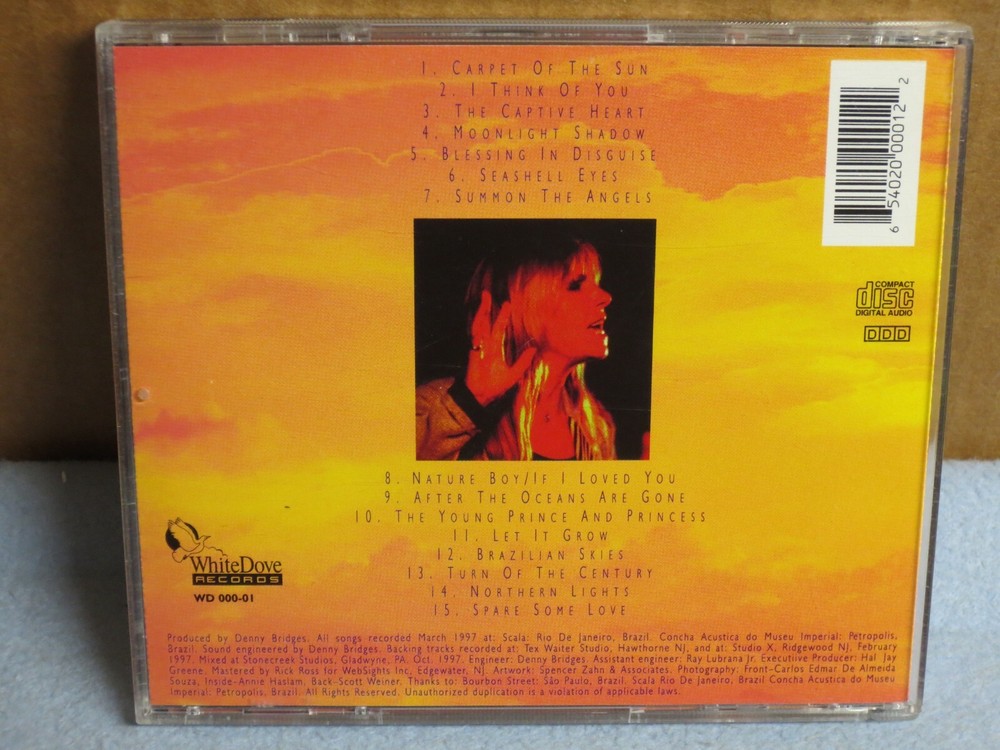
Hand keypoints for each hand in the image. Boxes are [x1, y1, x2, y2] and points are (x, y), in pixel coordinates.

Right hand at [465, 291, 536, 405]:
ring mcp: (478, 348)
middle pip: (485, 322)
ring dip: (480, 313)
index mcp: (494, 348)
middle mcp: (485, 345)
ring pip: (479, 326)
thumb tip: (534, 348)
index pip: (498, 328)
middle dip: (486, 307)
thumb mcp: (514, 373)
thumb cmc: (495, 386)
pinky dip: (477, 330)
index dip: (502, 316)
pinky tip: (481, 319)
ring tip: (483, 300)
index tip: (506, 303)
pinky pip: (475, 340)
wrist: (483, 396)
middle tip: (487, 293)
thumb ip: (523, 361)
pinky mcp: (473, 354)